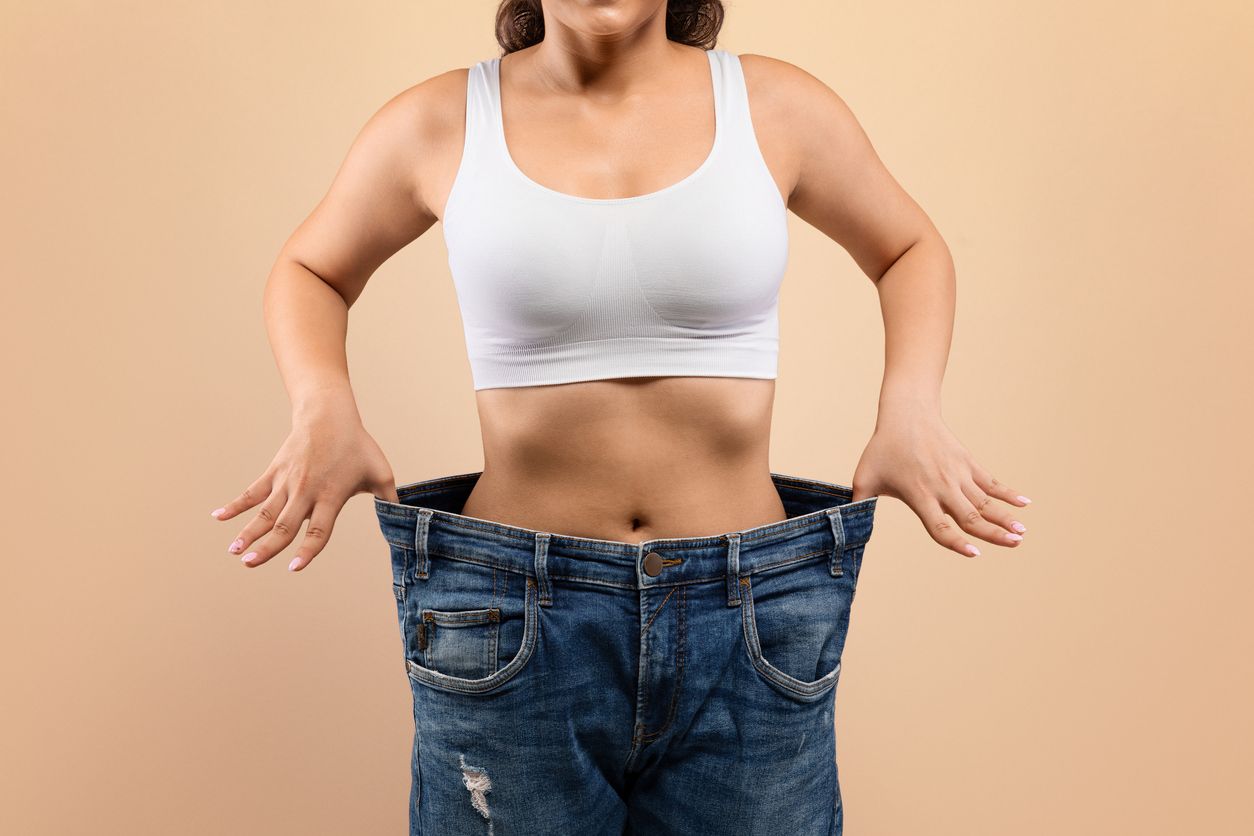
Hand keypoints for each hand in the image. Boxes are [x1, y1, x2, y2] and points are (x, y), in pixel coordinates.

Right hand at [210, 404, 399, 571]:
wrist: (328, 413)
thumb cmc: (358, 445)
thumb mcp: (380, 472)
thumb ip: (391, 499)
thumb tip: (407, 520)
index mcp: (332, 495)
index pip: (318, 529)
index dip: (307, 550)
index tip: (293, 567)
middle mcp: (306, 491)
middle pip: (285, 525)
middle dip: (267, 546)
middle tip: (250, 563)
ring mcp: (287, 481)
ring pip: (265, 512)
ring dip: (248, 531)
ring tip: (234, 551)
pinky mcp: (275, 471)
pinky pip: (253, 491)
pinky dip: (236, 505)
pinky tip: (219, 517)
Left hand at [850, 404, 1030, 556]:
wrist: (906, 412)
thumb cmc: (882, 447)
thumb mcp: (864, 477)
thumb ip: (857, 504)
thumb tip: (841, 526)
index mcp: (918, 494)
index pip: (940, 525)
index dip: (956, 542)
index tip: (974, 554)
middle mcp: (942, 486)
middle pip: (971, 516)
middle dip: (993, 533)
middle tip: (1014, 545)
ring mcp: (958, 473)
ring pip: (985, 501)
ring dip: (1005, 517)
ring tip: (1022, 534)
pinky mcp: (967, 462)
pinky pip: (991, 481)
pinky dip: (1008, 493)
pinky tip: (1025, 504)